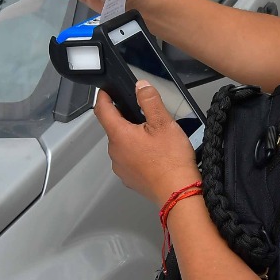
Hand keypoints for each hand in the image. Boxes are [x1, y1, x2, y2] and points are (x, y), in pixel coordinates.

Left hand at [94, 82, 199, 204]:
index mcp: (119, 135)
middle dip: (126, 119)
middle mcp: (115, 152)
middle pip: (114, 128)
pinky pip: (129, 160)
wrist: (178, 192)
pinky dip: (137, 154)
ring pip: (122, 145)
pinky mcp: (129, 178)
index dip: (102, 98)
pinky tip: (154, 155)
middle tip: (147, 117)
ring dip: (133, 138)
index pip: (102, 111)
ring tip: (155, 139)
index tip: (105, 91)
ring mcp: (121, 167)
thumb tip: (140, 86)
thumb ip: (149, 101)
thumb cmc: (171, 160)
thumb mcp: (163, 123)